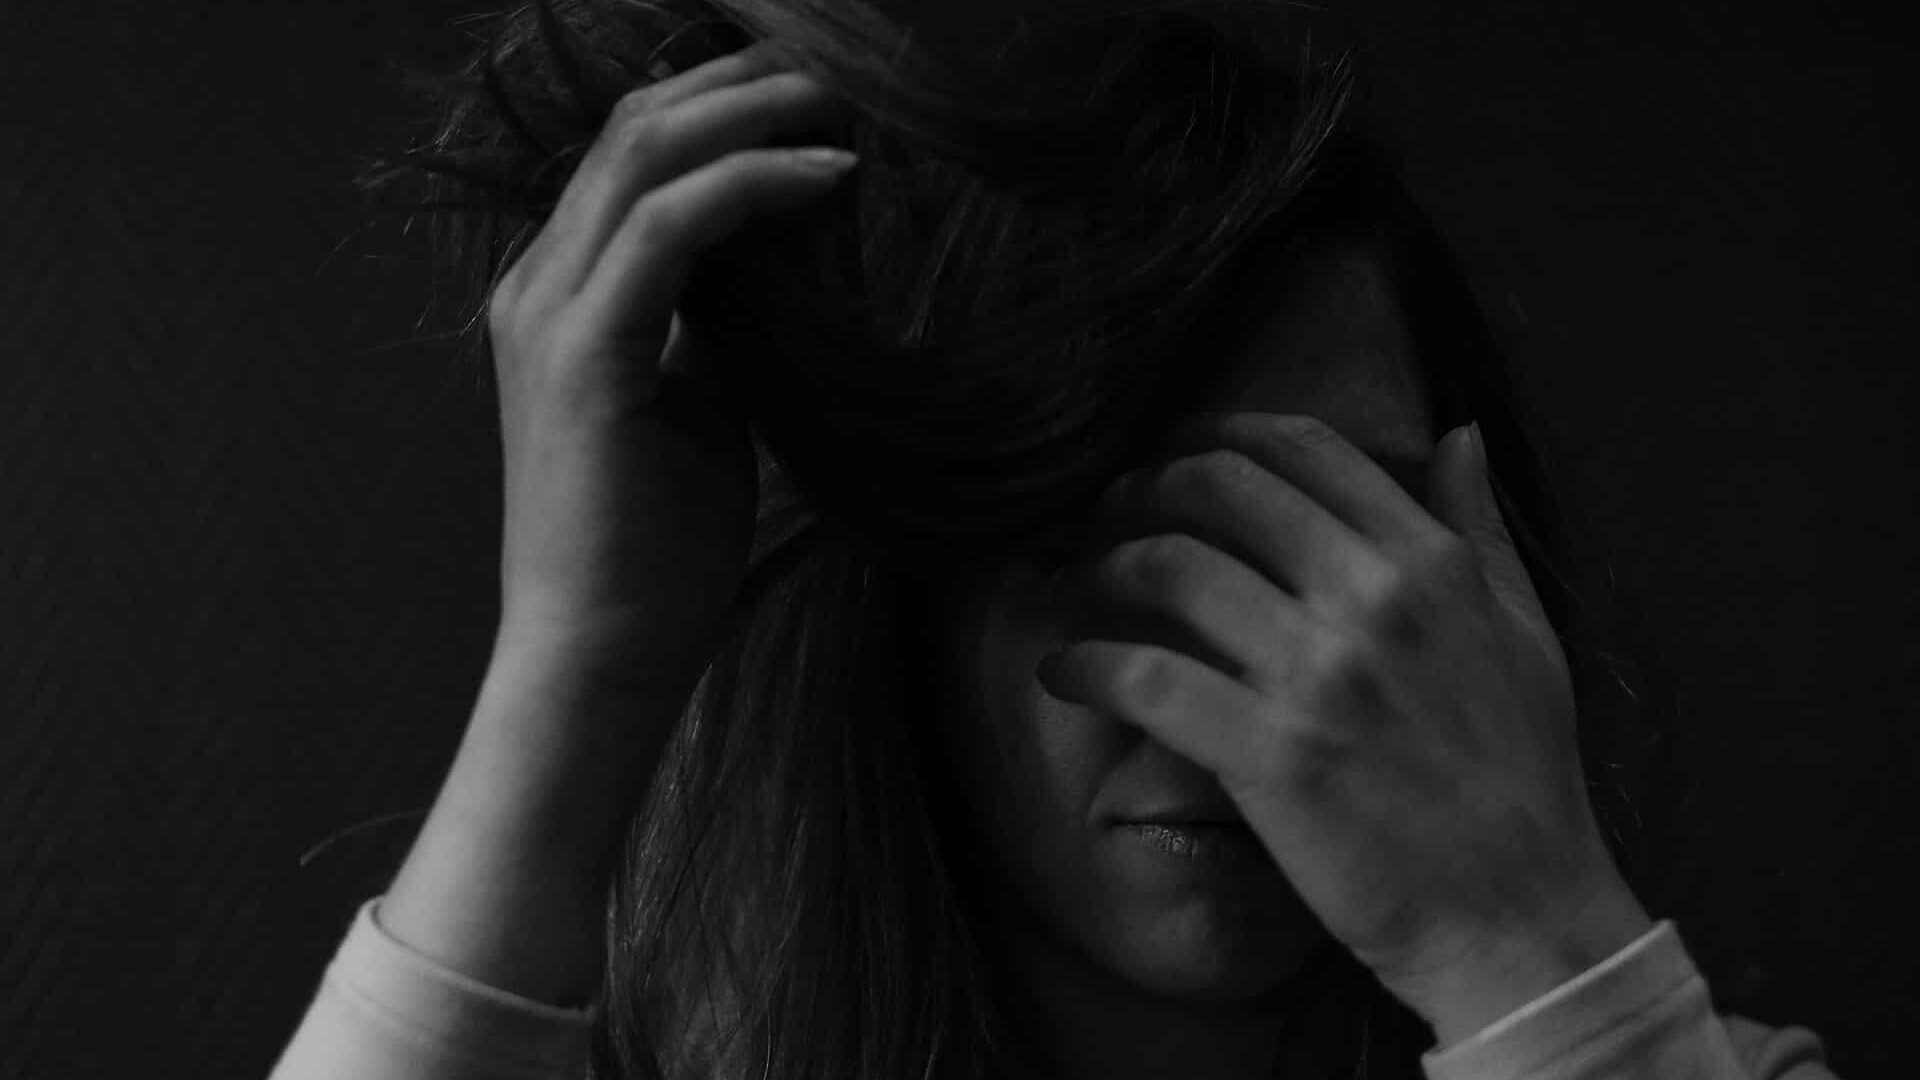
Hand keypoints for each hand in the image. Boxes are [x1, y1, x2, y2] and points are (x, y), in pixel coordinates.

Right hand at [484, 42, 854, 694]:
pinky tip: (833, 176)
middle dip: (747, 80)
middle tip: (846, 67)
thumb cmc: (658, 548)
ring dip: (758, 110)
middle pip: (639, 124)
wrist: (602, 652)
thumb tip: (787, 256)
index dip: (728, 102)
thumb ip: (721, 323)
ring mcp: (548, 310)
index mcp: (560, 292)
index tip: (826, 92)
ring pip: (649, 152)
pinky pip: (672, 224)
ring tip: (850, 101)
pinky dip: (756, 182)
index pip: (636, 151)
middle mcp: (538, 282)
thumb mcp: (702, 403)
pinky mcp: (583, 352)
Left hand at [1034, 413, 1652, 1044]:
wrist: (1519, 919)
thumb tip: (1458, 432)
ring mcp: (1320, 677)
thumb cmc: (1524, 783)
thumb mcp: (1526, 634)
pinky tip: (1063, 672)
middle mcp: (1375, 601)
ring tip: (1079, 583)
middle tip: (1109, 512)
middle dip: (1147, 486)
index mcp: (1432, 564)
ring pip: (1171, 567)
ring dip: (1103, 565)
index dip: (1219, 433)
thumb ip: (1480, 528)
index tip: (1175, 452)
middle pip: (1220, 487)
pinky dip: (1086, 666)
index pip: (1303, 447)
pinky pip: (1145, 679)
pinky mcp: (1271, 755)